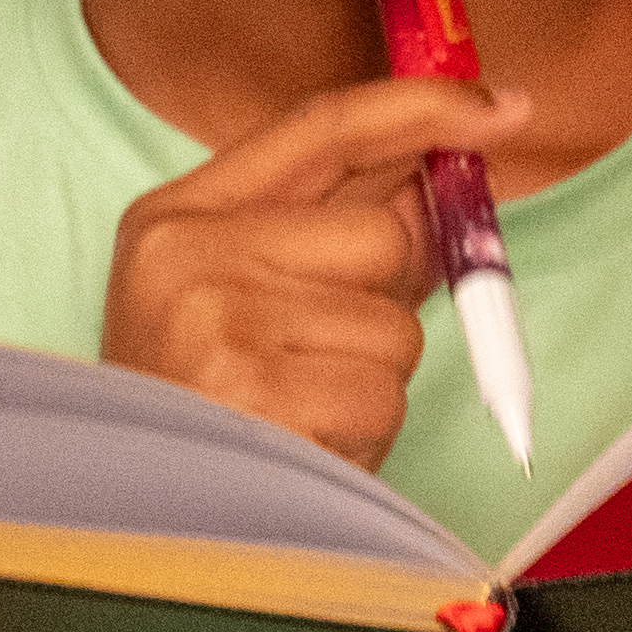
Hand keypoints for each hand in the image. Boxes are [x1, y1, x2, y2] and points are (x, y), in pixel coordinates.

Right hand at [104, 63, 516, 470]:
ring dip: (370, 383)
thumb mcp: (234, 297)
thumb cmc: (198, 411)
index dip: (424, 108)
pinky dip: (363, 436)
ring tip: (297, 414)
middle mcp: (188, 254)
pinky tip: (303, 448)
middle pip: (382, 236)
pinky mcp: (258, 397)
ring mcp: (219, 322)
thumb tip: (440, 189)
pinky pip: (383, 397)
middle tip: (322, 358)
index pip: (323, 127)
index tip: (505, 107)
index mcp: (178, 216)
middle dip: (386, 302)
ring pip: (396, 329)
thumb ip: (331, 234)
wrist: (125, 524)